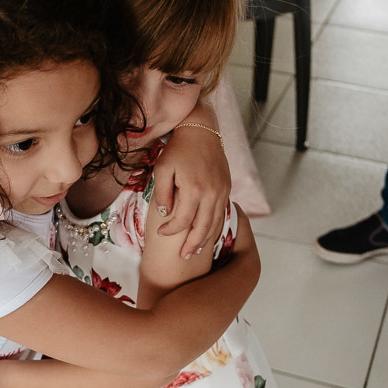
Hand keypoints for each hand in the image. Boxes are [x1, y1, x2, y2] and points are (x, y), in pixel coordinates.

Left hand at [152, 124, 230, 257]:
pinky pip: (221, 213)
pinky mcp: (227, 188)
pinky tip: (206, 233)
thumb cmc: (178, 148)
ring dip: (205, 239)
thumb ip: (163, 193)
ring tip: (195, 251)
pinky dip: (214, 226)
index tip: (161, 233)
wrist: (201, 130)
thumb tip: (166, 215)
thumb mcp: (163, 168)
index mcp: (194, 188)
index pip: (183, 220)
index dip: (171, 230)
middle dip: (192, 244)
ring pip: (215, 223)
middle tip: (183, 257)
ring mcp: (222, 191)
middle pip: (203, 228)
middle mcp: (212, 192)